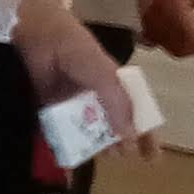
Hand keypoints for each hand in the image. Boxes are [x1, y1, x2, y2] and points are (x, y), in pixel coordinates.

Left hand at [15, 0, 154, 161]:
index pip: (136, 113)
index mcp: (115, 86)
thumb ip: (118, 106)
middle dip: (121, 142)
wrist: (41, 36)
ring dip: (96, 145)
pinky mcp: (51, 106)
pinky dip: (65, 142)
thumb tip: (130, 139)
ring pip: (89, 130)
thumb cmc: (78, 51)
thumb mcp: (106, 77)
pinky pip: (61, 128)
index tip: (152, 157)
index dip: (146, 134)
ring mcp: (73, 102)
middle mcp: (96, 96)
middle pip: (113, 125)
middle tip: (122, 158)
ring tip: (102, 156)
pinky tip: (68, 156)